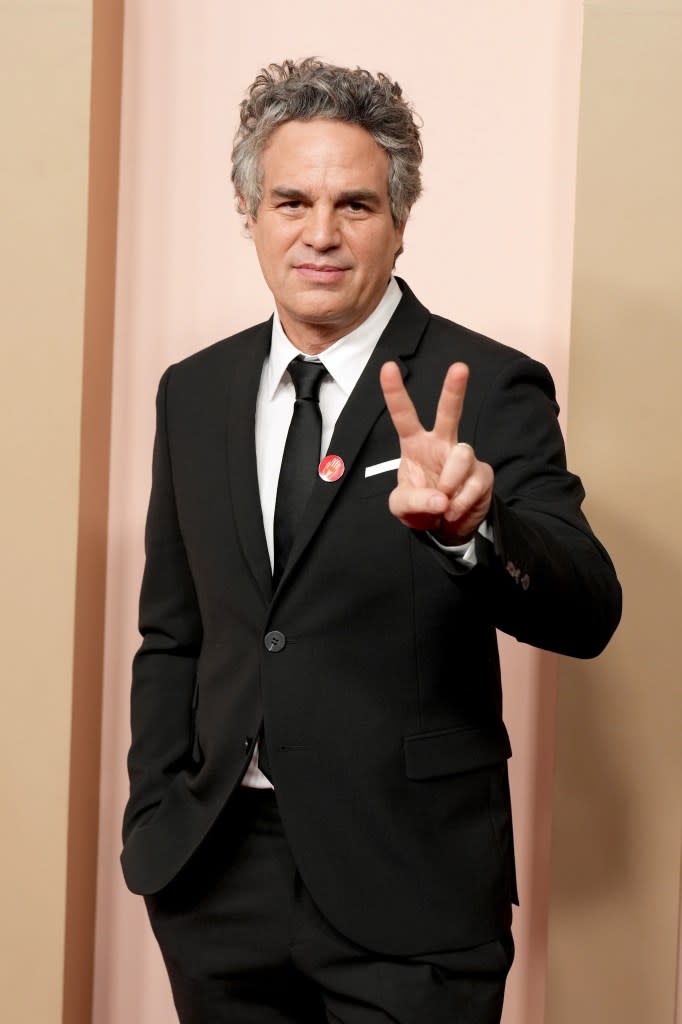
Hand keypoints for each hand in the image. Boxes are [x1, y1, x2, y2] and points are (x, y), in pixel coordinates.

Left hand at [379, 361, 493, 543]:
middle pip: (448, 413)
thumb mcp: (402, 508)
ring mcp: (463, 456)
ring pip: (462, 456)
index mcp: (415, 444)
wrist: (445, 528)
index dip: (395, 392)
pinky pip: (473, 484)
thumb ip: (414, 502)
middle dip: (454, 390)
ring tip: (443, 505)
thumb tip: (441, 499)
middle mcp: (441, 443)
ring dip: (449, 484)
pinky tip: (454, 511)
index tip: (387, 367)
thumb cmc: (419, 506)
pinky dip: (461, 503)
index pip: (404, 415)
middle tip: (459, 368)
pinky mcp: (482, 473)